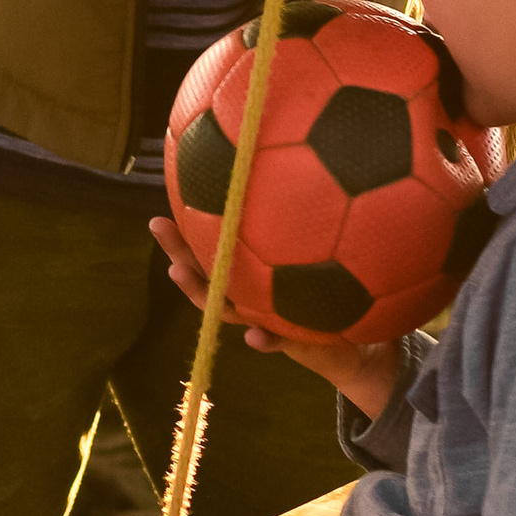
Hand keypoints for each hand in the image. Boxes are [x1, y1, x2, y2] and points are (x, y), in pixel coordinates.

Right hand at [148, 216, 401, 416]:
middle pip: (207, 275)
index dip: (185, 235)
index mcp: (253, 277)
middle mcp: (251, 298)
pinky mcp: (289, 343)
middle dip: (179, 252)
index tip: (163, 213)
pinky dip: (263, 339)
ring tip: (180, 274)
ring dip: (203, 294)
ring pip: (225, 308)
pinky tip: (253, 336)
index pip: (213, 251)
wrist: (357, 345)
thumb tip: (296, 169)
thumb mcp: (322, 257)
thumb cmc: (337, 294)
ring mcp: (265, 321)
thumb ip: (305, 229)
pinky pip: (273, 340)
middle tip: (159, 226)